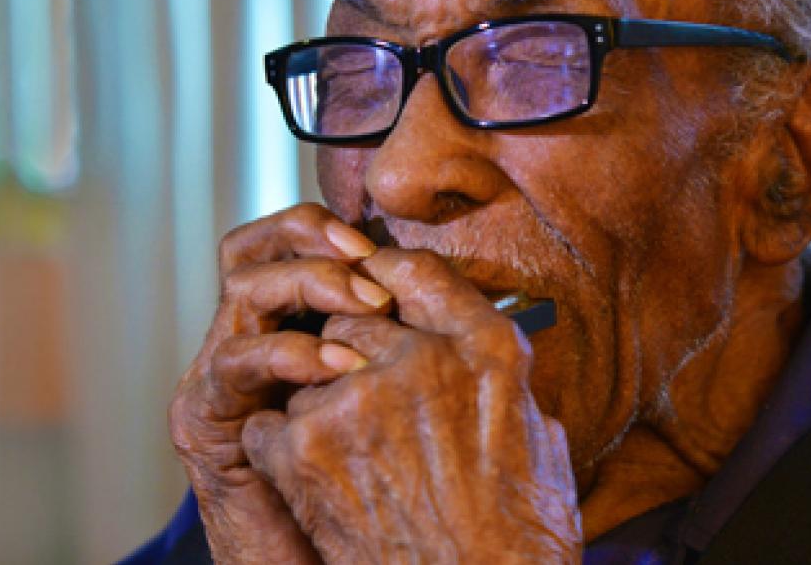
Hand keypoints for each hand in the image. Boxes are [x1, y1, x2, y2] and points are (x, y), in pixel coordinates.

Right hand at [169, 203, 393, 564]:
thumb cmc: (388, 502)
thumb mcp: (418, 410)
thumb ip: (426, 351)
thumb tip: (482, 300)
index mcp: (301, 325)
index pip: (302, 242)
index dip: (345, 232)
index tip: (396, 245)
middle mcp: (255, 339)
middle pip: (260, 246)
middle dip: (318, 240)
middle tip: (371, 265)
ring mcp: (223, 376)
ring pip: (244, 285)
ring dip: (307, 282)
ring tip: (365, 306)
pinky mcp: (203, 418)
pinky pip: (236, 360)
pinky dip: (287, 352)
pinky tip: (335, 369)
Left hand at [241, 248, 582, 563]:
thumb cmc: (515, 540)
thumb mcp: (539, 441)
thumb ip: (503, 383)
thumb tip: (483, 358)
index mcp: (487, 350)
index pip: (418, 273)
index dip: (383, 278)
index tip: (368, 285)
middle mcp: (423, 358)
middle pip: (354, 318)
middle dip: (350, 356)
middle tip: (364, 407)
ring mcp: (360, 396)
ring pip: (309, 370)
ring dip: (319, 407)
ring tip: (350, 462)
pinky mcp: (308, 445)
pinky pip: (271, 424)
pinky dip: (282, 455)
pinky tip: (316, 488)